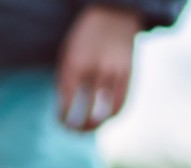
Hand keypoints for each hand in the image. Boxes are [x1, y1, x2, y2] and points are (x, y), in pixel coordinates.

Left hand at [56, 5, 145, 131]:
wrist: (114, 13)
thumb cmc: (86, 38)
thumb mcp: (69, 54)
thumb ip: (67, 80)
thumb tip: (65, 111)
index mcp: (75, 64)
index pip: (66, 102)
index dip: (63, 118)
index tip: (61, 122)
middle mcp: (96, 70)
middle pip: (87, 112)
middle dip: (79, 127)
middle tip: (74, 131)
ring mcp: (114, 72)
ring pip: (107, 113)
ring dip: (97, 126)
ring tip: (90, 129)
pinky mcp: (129, 73)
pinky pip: (122, 104)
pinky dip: (113, 116)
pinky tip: (106, 119)